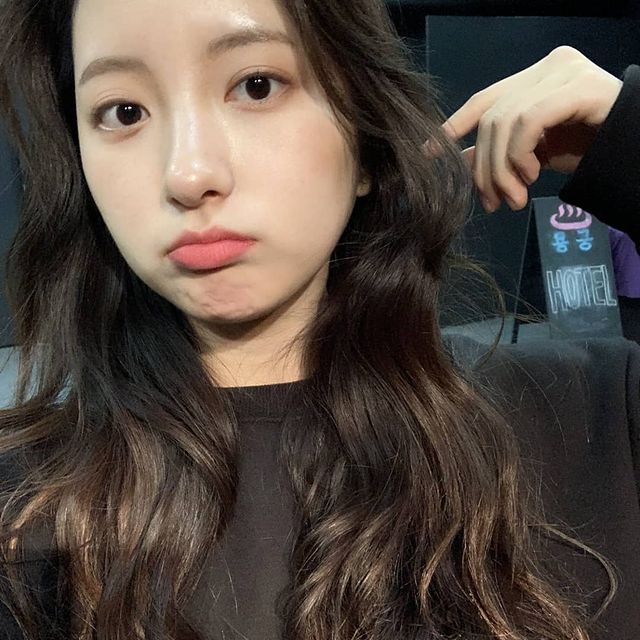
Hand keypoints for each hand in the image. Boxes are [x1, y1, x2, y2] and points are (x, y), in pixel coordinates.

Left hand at [441, 46, 622, 212]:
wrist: (632, 151)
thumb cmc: (587, 149)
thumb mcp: (534, 155)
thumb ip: (500, 152)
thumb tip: (458, 161)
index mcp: (532, 78)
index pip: (483, 100)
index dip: (453, 126)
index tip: (428, 153)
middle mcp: (546, 67)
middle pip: (490, 118)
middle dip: (484, 168)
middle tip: (492, 203)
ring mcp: (563, 71)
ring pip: (505, 122)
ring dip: (502, 169)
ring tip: (515, 198)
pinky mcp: (578, 85)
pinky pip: (528, 122)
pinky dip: (521, 154)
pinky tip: (532, 175)